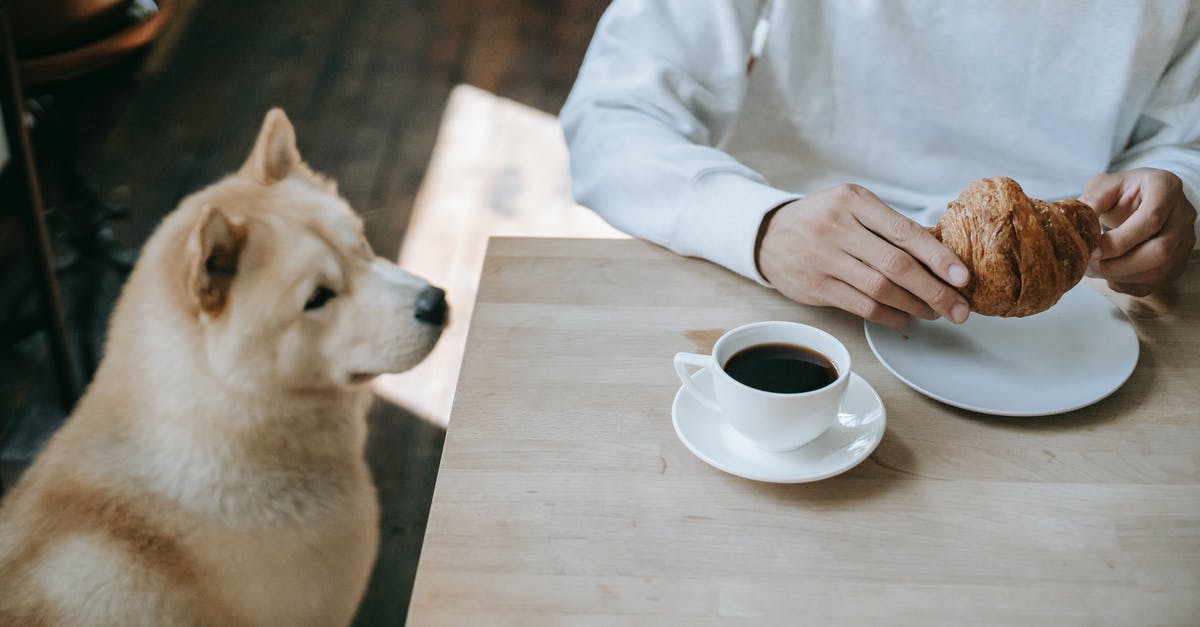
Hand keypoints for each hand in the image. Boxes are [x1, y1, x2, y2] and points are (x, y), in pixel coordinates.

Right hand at [756, 184, 970, 328]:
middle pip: (897, 266)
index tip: (963, 277)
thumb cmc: (821, 220)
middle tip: (959, 308)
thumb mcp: (851, 206)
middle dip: (935, 291)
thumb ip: (888, 225)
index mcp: (854, 201)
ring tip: (935, 312)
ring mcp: (823, 258)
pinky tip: (905, 319)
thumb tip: (941, 256)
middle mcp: (837, 227)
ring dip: (915, 306)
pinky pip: (862, 306)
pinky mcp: (816, 286)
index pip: (905, 232)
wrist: (768, 235)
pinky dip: (890, 316)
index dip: (939, 258)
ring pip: (881, 289)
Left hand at [1080, 168, 1196, 296]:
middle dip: (1118, 264)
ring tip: (1093, 270)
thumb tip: (1074, 224)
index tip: (1092, 250)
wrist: (1143, 198)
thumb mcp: (1105, 185)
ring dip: (1120, 276)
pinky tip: (1109, 275)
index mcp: (1166, 189)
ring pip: (1158, 271)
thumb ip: (1091, 201)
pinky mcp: (1178, 261)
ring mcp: (1184, 241)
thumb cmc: (1124, 191)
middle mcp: (1182, 216)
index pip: (1151, 220)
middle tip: (1088, 265)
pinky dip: (1127, 284)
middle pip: (1159, 251)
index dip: (1119, 240)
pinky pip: (1154, 283)